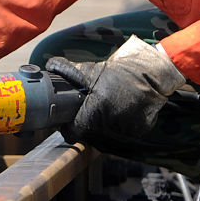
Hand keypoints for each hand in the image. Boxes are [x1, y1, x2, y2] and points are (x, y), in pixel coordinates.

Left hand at [45, 36, 186, 140]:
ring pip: (107, 134)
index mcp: (95, 111)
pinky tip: (122, 111)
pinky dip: (121, 125)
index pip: (74, 132)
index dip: (69, 129)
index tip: (68, 124)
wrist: (151, 74)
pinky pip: (124, 133)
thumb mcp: (90, 69)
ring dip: (104, 125)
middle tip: (90, 109)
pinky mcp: (139, 131)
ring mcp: (126, 129)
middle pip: (90, 133)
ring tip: (107, 108)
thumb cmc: (117, 72)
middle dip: (87, 123)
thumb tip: (48, 65)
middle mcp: (110, 124)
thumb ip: (67, 69)